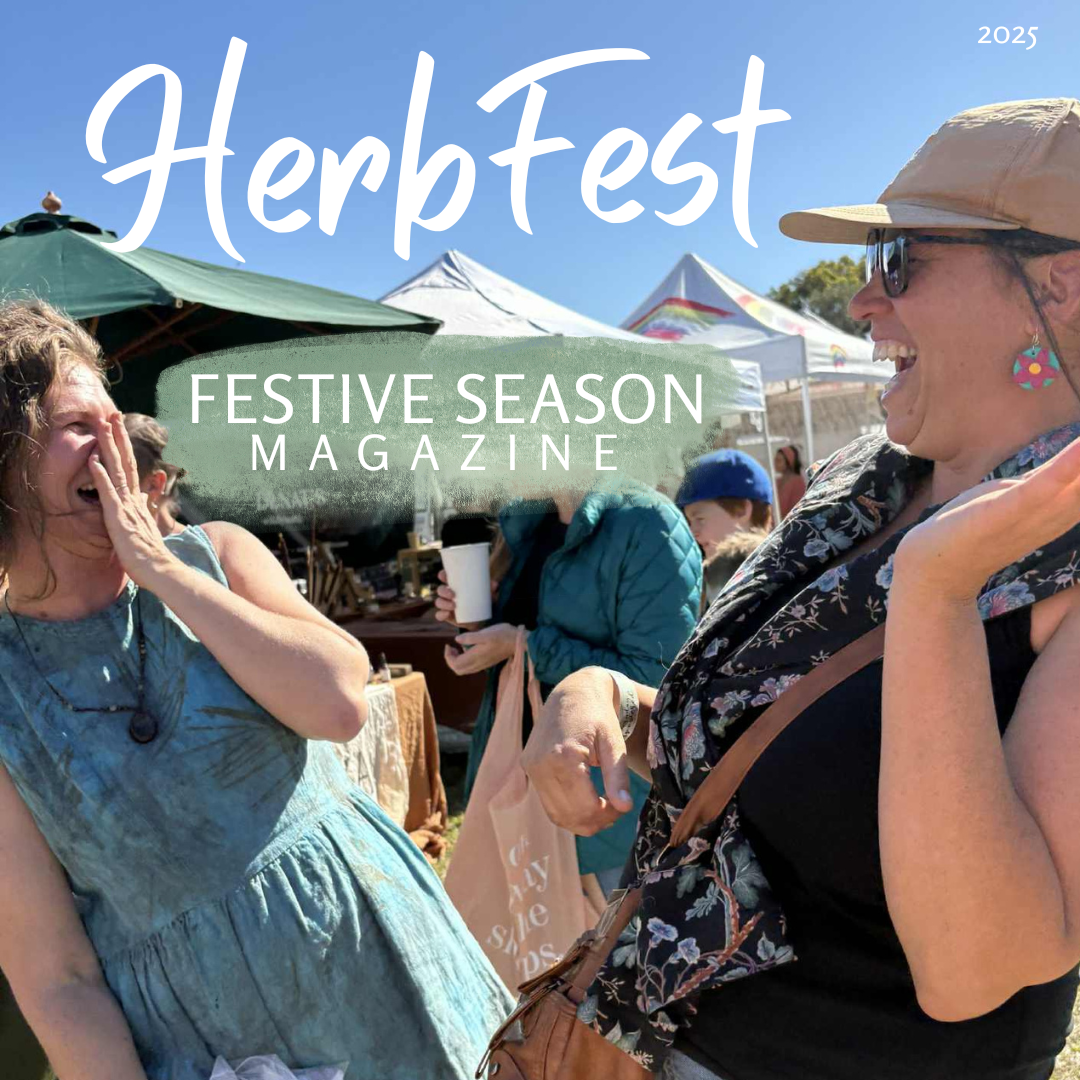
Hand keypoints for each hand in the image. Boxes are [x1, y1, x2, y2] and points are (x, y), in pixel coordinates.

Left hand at [89, 412, 173, 587]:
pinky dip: (100, 475)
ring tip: (102, 426)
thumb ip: (151, 504)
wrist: (160, 569)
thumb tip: (157, 486)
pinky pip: (108, 492)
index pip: (131, 468)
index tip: (119, 429)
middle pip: (125, 461)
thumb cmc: (151, 554)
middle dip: (118, 437)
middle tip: (113, 414)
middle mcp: (132, 499)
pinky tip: (94, 460)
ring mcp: (126, 506)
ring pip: (116, 470)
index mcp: (137, 502)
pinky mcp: (118, 517)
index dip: (124, 448)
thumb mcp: (149, 525)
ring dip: (109, 447)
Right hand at [434, 569, 498, 626]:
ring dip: (443, 603)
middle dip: (443, 591)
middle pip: (440, 590)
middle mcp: (448, 594)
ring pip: (439, 602)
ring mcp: (446, 605)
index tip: (443, 575)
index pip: (445, 577)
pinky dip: (441, 615)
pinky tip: (447, 614)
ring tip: (453, 605)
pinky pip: (439, 615)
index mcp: (455, 585)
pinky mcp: (447, 616)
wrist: (483, 620)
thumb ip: (492, 589)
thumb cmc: (483, 602)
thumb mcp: (489, 595)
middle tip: (453, 594)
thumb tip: (495, 584)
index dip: (442, 575)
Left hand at [443, 622, 518, 674]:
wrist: (519, 642)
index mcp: (476, 657)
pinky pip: (471, 667)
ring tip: (457, 648)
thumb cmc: (503, 635)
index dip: (448, 656)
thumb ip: (470, 637)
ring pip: (464, 669)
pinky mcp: (487, 662)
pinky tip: (468, 649)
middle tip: (451, 647)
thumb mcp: (486, 633)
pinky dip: (465, 660)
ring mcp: (483, 664)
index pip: (455, 664)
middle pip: (458, 670)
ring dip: (457, 661)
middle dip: (451, 660)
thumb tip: (457, 640)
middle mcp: (478, 664)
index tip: (448, 644)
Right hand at [521, 667, 633, 835]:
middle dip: (595, 821)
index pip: (585, 806)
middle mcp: (541, 764)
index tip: (622, 807)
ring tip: (602, 810)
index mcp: (564, 756)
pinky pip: (547, 803)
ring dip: (580, 821)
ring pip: (556, 814)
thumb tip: (625, 808)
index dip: (607, 815)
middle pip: (569, 815)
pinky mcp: (528, 767)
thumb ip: (618, 777)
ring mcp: (531, 767)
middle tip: (615, 812)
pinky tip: (586, 803)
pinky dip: (567, 811)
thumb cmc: (598, 716)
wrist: (573, 692)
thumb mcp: (614, 743)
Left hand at [894, 435, 1079, 600]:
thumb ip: (1040, 484)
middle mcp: (1053, 517)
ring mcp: (1028, 516)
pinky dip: (1064, 467)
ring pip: (1076, 485)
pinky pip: (1038, 489)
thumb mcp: (1012, 499)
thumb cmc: (969, 528)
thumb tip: (1063, 464)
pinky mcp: (1001, 513)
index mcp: (1057, 513)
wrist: (929, 566)